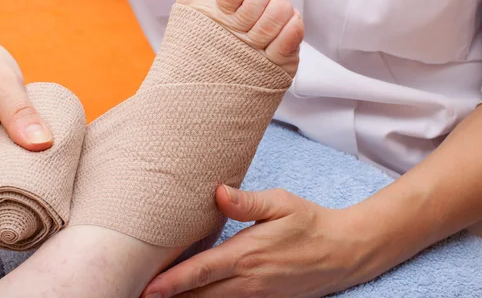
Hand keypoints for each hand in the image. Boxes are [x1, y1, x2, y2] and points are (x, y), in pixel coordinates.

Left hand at [142, 186, 376, 297]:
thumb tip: (218, 192)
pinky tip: (194, 297)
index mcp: (248, 253)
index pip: (202, 271)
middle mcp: (249, 280)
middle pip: (200, 296)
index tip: (147, 289)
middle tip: (138, 295)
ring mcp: (257, 294)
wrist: (343, 252)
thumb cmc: (310, 222)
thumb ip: (248, 202)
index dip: (172, 282)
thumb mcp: (282, 203)